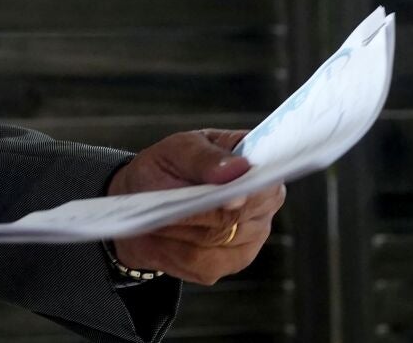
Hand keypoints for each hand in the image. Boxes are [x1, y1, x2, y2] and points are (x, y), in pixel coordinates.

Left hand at [107, 130, 282, 285]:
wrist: (145, 199)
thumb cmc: (169, 167)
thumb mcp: (178, 149)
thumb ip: (206, 157)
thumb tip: (237, 168)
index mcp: (258, 167)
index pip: (267, 186)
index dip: (249, 195)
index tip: (228, 200)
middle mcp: (263, 205)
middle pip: (240, 218)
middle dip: (201, 212)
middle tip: (170, 207)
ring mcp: (251, 238)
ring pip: (217, 241)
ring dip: (182, 230)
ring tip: (158, 217)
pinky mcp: (229, 263)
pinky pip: (203, 263)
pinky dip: (175, 250)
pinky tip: (161, 238)